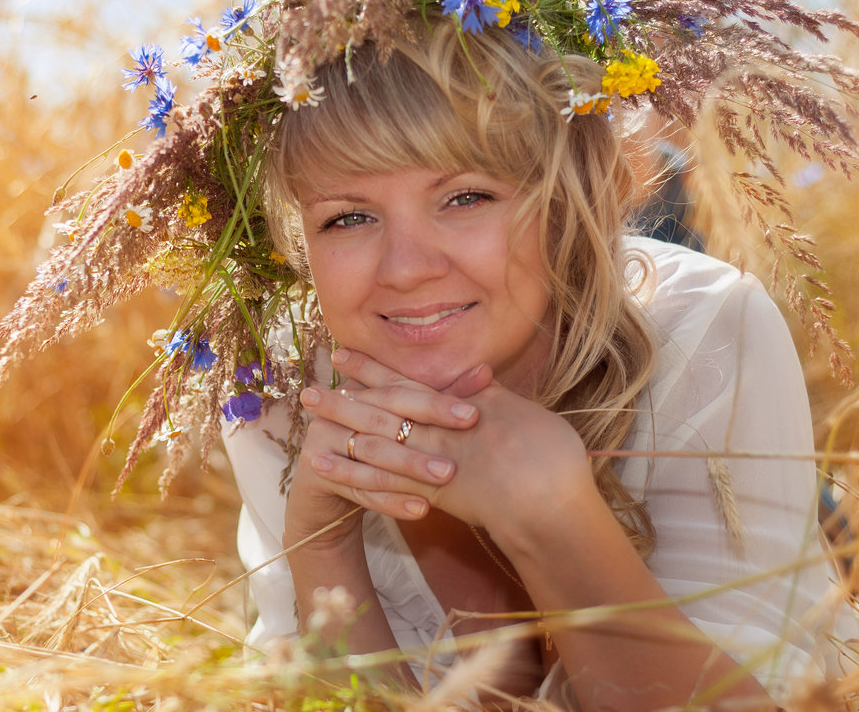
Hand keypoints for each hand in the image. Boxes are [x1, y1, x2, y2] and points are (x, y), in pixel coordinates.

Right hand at [284, 352, 489, 541]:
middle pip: (384, 419)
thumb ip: (438, 401)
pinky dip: (391, 500)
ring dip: (410, 466)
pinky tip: (422, 509)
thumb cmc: (374, 454)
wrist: (325, 497)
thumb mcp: (402, 427)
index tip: (473, 413)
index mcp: (359, 390)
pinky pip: (358, 489)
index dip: (436, 401)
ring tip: (446, 477)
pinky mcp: (314, 474)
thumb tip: (485, 372)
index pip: (399, 391)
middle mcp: (337, 410)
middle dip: (425, 433)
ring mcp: (321, 440)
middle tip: (465, 440)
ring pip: (372, 453)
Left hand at [307, 350, 593, 534]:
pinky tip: (322, 465)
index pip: (405, 381)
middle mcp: (438, 428)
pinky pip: (378, 481)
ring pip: (373, 440)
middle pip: (380, 408)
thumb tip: (475, 377)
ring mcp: (431, 460)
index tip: (343, 356)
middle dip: (343, 399)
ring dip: (338, 429)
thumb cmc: (551, 458)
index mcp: (458, 404)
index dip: (371, 368)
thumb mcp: (518, 413)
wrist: (553, 503)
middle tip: (306, 390)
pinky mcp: (428, 493)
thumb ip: (489, 396)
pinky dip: (349, 471)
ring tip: (307, 422)